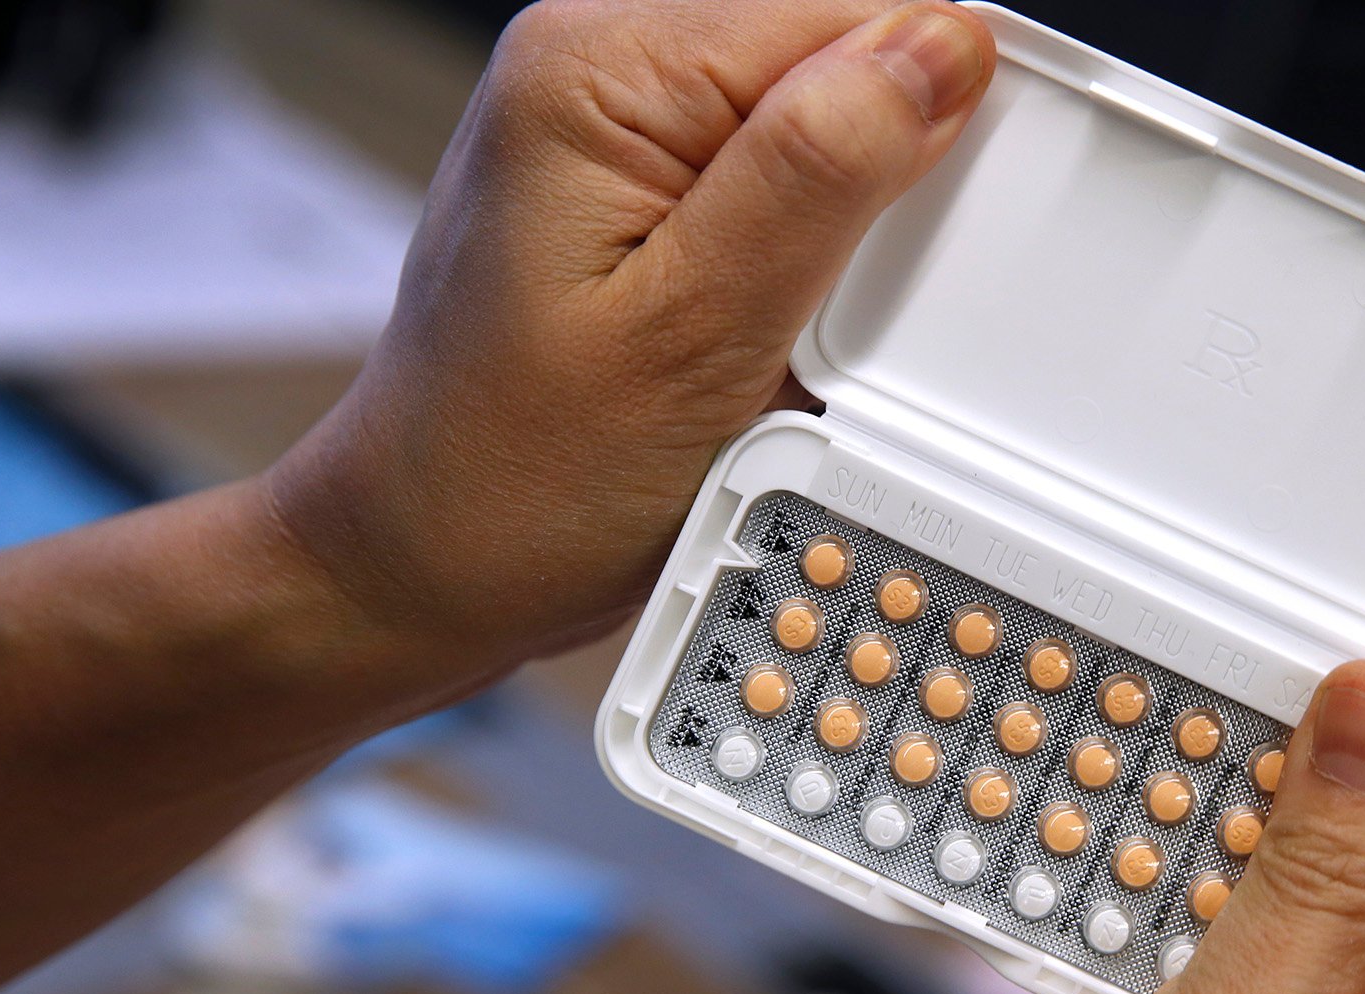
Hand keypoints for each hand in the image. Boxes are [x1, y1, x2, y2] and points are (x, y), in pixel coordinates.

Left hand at [263, 0, 995, 668]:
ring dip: (841, 251)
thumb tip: (936, 50)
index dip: (924, 118)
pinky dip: (804, 282)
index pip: (842, 18)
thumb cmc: (512, 480)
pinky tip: (761, 347)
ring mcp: (622, 145)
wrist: (428, 567)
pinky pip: (780, 206)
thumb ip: (815, 176)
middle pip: (833, 73)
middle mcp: (603, 80)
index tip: (912, 247)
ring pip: (819, 147)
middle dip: (875, 196)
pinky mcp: (646, 209)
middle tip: (819, 322)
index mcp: (601, 72)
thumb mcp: (688, 336)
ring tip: (775, 348)